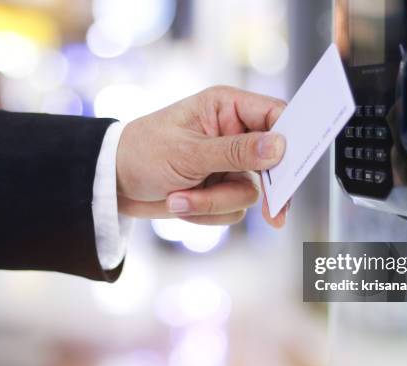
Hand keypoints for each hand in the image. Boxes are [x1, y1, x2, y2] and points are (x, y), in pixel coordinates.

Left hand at [116, 86, 289, 227]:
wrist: (113, 184)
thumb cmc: (142, 152)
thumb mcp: (188, 152)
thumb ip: (235, 151)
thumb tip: (279, 147)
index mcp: (227, 108)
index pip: (276, 116)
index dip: (291, 139)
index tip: (293, 167)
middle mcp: (234, 134)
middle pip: (274, 162)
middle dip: (263, 189)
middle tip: (276, 215)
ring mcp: (229, 165)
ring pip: (251, 194)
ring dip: (214, 203)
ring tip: (179, 198)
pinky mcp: (221, 189)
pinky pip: (232, 211)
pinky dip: (206, 213)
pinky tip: (180, 202)